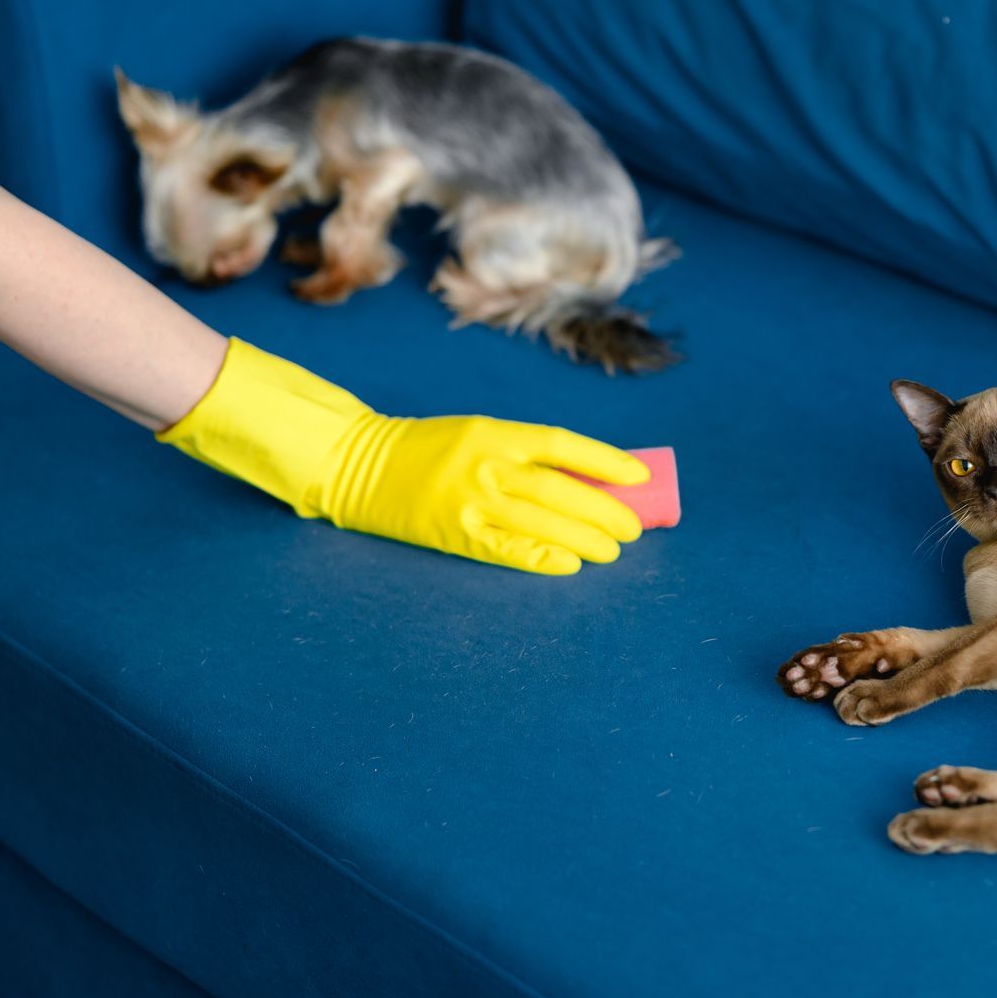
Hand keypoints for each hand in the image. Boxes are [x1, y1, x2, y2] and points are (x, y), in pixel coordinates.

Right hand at [158, 339, 649, 574]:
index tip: (640, 476)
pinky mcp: (453, 533)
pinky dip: (542, 558)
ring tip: (613, 549)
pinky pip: (507, 550)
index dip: (607, 462)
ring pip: (542, 522)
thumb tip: (589, 478)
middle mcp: (485, 465)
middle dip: (605, 510)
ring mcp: (469, 501)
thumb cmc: (427, 449)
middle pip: (561, 490)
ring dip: (584, 538)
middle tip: (634, 527)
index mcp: (495, 432)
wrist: (356, 463)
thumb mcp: (477, 434)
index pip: (565, 445)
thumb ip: (525, 454)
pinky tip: (569, 564)